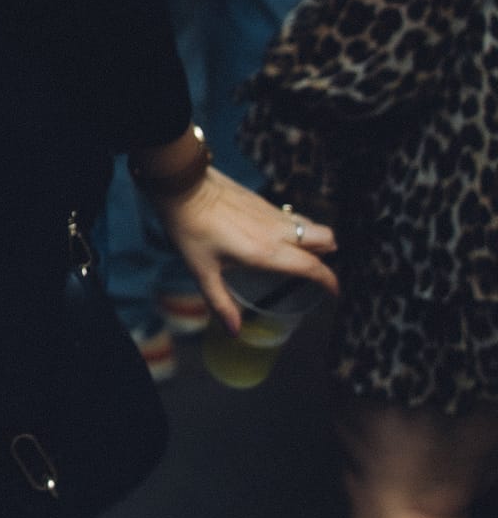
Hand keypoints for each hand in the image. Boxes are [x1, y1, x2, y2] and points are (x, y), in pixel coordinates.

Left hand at [157, 165, 335, 333]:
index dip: (329, 281)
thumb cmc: (191, 230)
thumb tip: (234, 331)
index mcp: (266, 252)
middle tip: (317, 270)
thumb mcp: (202, 271)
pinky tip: (276, 237)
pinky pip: (292, 216)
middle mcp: (277, 231)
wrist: (184, 185)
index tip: (334, 293)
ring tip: (299, 255)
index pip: (312, 267)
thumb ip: (220, 303)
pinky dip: (297, 228)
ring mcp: (273, 213)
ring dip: (315, 239)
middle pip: (326, 239)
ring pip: (311, 225)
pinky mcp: (263, 201)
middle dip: (329, 255)